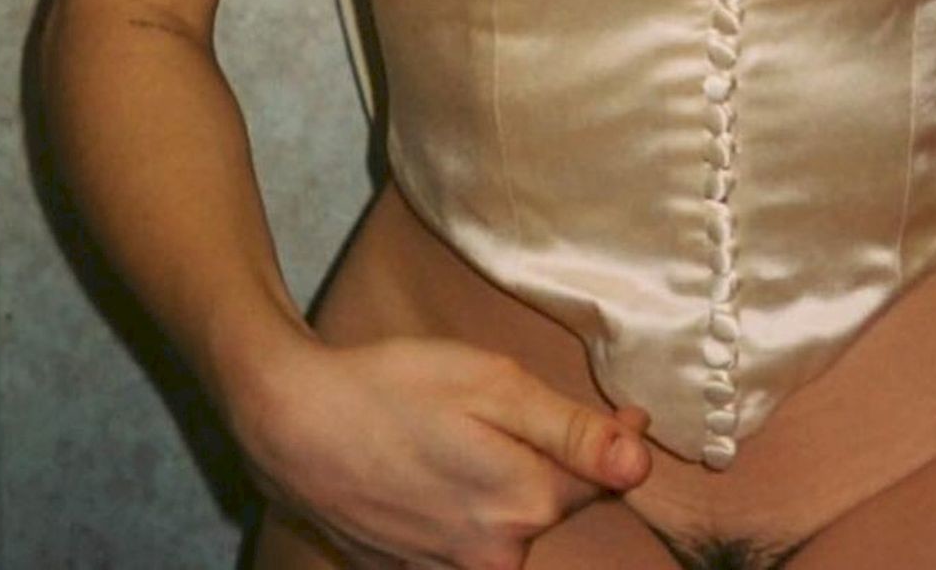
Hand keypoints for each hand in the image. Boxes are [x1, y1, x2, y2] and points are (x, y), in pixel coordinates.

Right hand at [229, 331, 653, 569]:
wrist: (293, 423)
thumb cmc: (394, 387)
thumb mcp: (492, 382)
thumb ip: (571, 429)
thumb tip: (641, 462)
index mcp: (523, 504)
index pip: (603, 477)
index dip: (616, 437)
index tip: (625, 409)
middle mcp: (494, 555)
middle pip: (552, 503)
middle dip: (550, 460)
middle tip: (512, 406)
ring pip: (508, 521)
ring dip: (503, 482)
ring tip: (462, 432)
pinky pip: (463, 538)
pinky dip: (462, 503)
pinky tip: (432, 464)